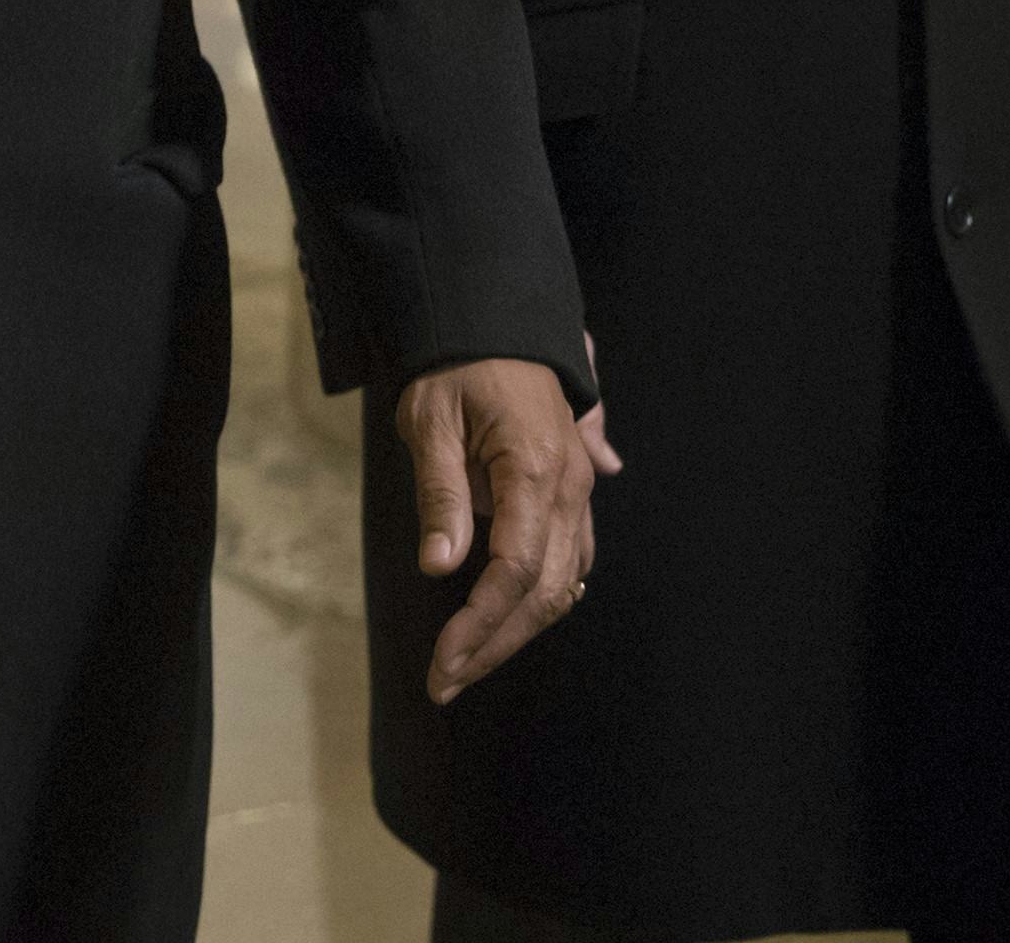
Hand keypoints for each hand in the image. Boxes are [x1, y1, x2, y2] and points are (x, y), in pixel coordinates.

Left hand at [394, 355, 597, 703]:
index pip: (515, 568)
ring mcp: (579, 492)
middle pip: (544, 592)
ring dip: (515, 632)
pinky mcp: (574, 496)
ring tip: (462, 665)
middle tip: (442, 683)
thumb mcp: (430, 420)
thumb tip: (438, 566)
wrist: (497, 325)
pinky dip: (538, 603)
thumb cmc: (457, 368)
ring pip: (561, 586)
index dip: (480, 623)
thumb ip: (439, 492)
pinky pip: (569, 563)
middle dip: (493, 645)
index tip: (442, 663)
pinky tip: (503, 627)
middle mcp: (569, 487)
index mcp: (534, 467)